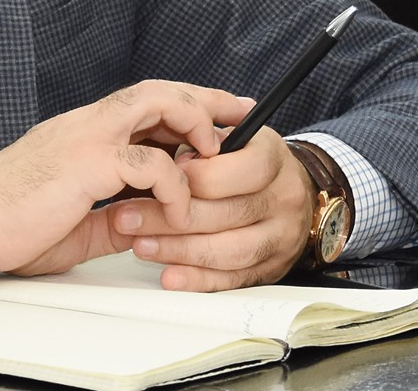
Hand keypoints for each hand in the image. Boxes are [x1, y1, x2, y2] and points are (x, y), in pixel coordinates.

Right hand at [0, 81, 250, 275]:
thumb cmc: (8, 224)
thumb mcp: (72, 223)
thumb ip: (109, 216)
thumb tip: (140, 221)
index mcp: (82, 132)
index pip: (142, 103)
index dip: (183, 103)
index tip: (216, 113)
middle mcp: (87, 123)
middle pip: (158, 89)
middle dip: (204, 98)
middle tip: (240, 112)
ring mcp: (87, 137)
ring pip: (155, 103)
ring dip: (193, 122)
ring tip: (213, 153)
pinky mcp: (86, 162)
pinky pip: (147, 162)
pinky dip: (171, 183)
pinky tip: (177, 206)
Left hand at [111, 126, 315, 291]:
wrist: (290, 191)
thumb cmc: (250, 161)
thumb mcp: (234, 137)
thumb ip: (203, 142)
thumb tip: (164, 158)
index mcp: (274, 158)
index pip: (238, 171)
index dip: (194, 176)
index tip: (160, 175)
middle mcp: (283, 198)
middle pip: (226, 214)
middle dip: (170, 218)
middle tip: (127, 217)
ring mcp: (280, 237)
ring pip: (228, 251)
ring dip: (178, 251)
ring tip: (139, 245)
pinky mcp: (270, 268)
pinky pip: (232, 279)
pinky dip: (197, 280)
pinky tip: (169, 276)